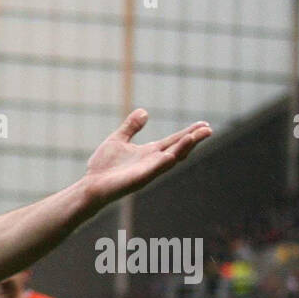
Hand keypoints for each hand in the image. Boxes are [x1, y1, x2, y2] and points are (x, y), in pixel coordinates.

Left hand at [81, 110, 211, 206]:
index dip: (188, 133)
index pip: (174, 141)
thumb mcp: (118, 140)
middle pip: (178, 149)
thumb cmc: (103, 166)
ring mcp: (147, 171)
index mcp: (149, 152)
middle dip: (193, 140)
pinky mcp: (138, 180)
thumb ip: (131, 127)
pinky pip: (153, 171)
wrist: (90, 185)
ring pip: (170, 159)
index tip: (204, 124)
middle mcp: (152, 162)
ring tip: (195, 137)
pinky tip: (172, 155)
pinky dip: (163, 163)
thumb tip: (144, 111)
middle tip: (208, 130)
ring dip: (183, 148)